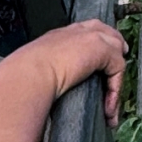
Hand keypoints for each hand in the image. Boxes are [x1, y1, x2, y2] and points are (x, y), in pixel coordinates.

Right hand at [0, 16, 128, 127]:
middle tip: (117, 70)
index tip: (96, 62)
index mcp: (58, 36)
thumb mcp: (35, 71)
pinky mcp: (102, 49)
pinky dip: (115, 91)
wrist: (28, 74)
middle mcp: (76, 32)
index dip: (94, 43)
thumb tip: (43, 92)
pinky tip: (108, 109)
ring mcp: (91, 37)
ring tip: (114, 102)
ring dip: (116, 78)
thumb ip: (45, 74)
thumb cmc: (24, 77)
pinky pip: (118, 69)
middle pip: (105, 32)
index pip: (82, 31)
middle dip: (115, 48)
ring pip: (116, 51)